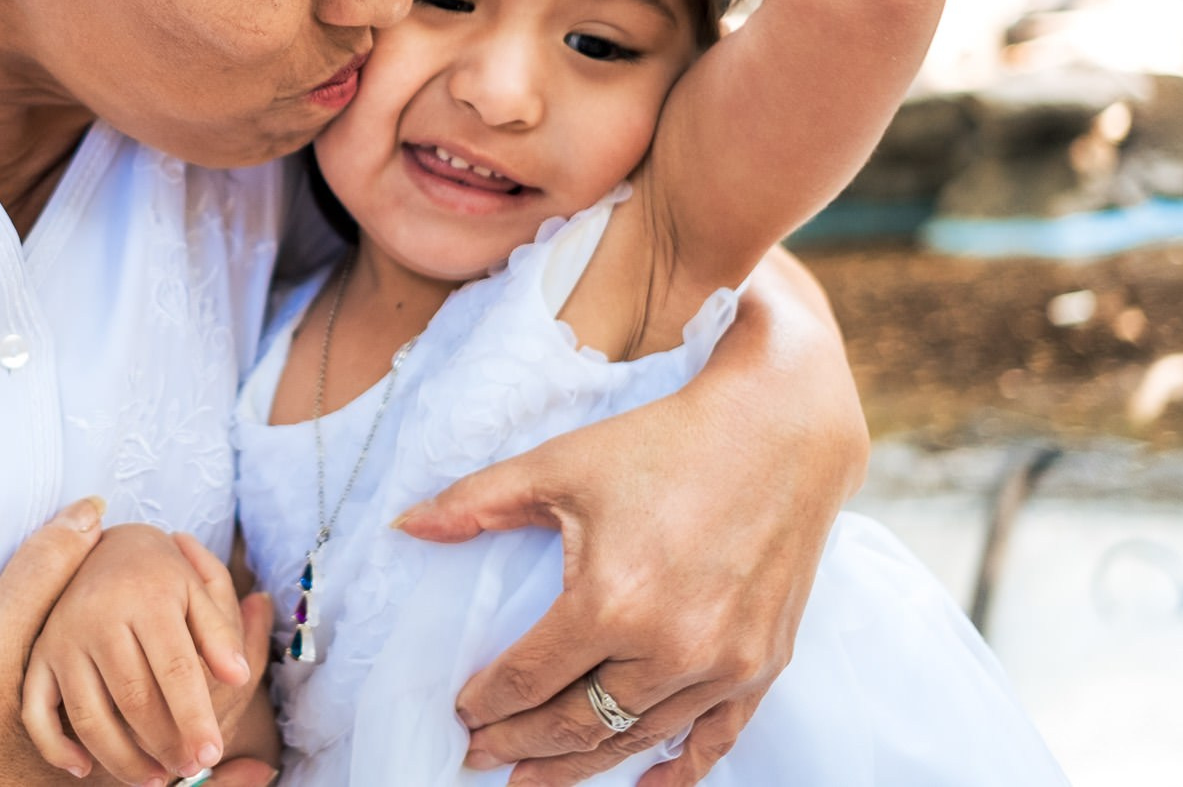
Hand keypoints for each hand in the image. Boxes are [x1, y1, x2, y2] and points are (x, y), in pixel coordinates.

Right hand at [21, 524, 274, 785]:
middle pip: (133, 698)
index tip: (211, 753)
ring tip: (153, 779)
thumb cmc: (160, 573)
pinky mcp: (38, 656)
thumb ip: (219, 633)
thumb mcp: (196, 589)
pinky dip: (56, 746)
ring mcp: (62, 639)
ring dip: (120, 758)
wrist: (100, 543)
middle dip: (164, 743)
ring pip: (89, 716)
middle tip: (187, 770)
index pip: (176, 669)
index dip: (195, 717)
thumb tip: (239, 677)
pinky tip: (83, 768)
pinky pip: (37, 711)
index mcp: (147, 597)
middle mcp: (99, 618)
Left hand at [392, 271, 858, 786]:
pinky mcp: (762, 666)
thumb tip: (404, 526)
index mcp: (610, 600)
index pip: (527, 678)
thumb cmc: (662, 444)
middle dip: (520, 746)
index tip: (461, 715)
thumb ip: (476, 502)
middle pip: (575, 723)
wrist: (778, 432)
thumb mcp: (559, 464)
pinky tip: (640, 784)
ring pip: (634, 739)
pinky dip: (674, 770)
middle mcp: (669, 647)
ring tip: (534, 778)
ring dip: (580, 765)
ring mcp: (722, 665)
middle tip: (482, 757)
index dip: (486, 703)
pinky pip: (712, 740)